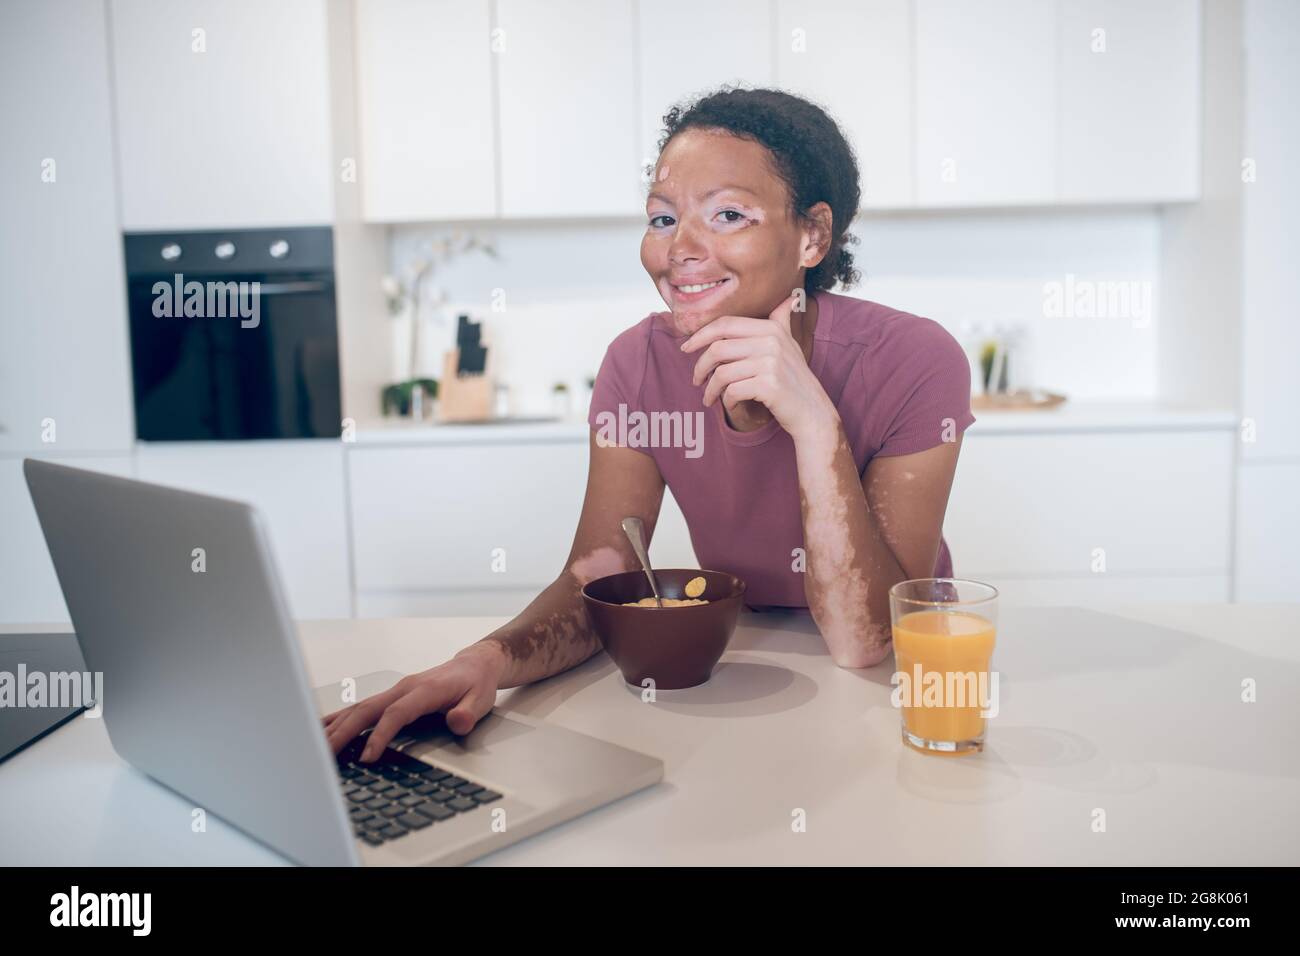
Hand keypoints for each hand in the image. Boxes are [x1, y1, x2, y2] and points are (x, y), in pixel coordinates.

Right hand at [322, 643, 505, 761]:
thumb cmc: (476, 684)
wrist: (474, 666)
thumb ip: (468, 713)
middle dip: (343, 733)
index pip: (396, 714)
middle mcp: (404, 688)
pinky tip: (322, 729)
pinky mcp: (390, 696)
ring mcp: (394, 691)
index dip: (379, 735)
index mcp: (424, 690)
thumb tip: (458, 721)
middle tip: (324, 755)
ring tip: (314, 747)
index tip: (367, 757)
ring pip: (358, 708)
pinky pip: (360, 707)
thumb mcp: (481, 700)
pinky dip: (340, 718)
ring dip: (335, 727)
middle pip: (367, 710)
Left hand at [679, 292, 835, 440]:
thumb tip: (789, 298)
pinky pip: (732, 391)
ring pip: (722, 373)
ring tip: (708, 398)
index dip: (701, 335)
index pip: (725, 325)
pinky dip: (726, 401)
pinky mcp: (769, 385)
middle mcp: (772, 342)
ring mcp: (771, 363)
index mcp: (771, 329)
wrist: (813, 412)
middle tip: (696, 380)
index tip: (687, 347)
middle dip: (700, 366)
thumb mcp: (790, 345)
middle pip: (718, 348)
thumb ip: (782, 321)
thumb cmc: (795, 379)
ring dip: (710, 389)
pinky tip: (729, 405)